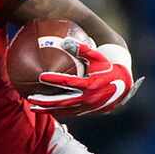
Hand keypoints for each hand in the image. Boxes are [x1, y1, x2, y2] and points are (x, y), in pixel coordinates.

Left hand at [27, 40, 143, 115]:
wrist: (124, 85)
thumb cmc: (107, 67)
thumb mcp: (97, 56)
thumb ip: (82, 49)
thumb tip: (65, 40)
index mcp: (91, 84)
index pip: (69, 82)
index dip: (54, 79)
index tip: (40, 76)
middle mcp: (89, 98)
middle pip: (63, 101)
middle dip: (45, 101)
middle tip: (30, 97)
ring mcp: (89, 107)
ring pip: (65, 111)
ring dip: (48, 110)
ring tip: (32, 107)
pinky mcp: (88, 111)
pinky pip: (70, 113)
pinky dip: (58, 112)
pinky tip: (45, 109)